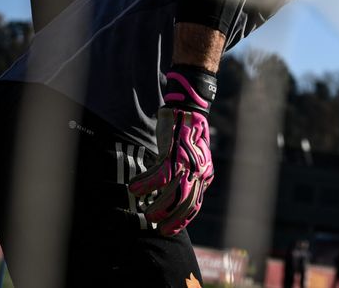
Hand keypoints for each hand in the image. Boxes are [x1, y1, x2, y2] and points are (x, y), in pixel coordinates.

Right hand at [129, 66, 216, 235]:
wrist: (189, 109)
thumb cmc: (187, 135)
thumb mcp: (194, 158)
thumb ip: (189, 176)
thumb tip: (176, 196)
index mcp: (204, 173)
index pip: (195, 204)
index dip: (181, 220)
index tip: (168, 230)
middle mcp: (199, 170)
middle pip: (184, 203)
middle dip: (169, 218)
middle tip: (154, 223)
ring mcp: (186, 162)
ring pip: (172, 193)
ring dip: (157, 206)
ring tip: (145, 211)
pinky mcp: (173, 152)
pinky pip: (157, 175)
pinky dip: (145, 185)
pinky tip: (134, 189)